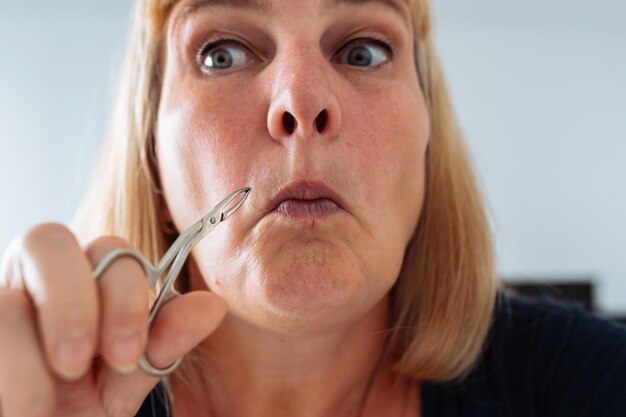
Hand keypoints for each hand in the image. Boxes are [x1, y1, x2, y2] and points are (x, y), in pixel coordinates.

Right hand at [0, 223, 226, 416]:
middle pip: (47, 239)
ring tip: (41, 406)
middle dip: (71, 305)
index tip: (127, 356)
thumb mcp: (128, 377)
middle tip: (79, 364)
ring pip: (7, 299)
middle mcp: (39, 278)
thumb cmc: (83, 405)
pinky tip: (22, 406)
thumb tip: (213, 306)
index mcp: (86, 279)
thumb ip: (164, 341)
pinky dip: (9, 372)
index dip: (123, 298)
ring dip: (30, 361)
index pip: (111, 251)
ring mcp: (3, 299)